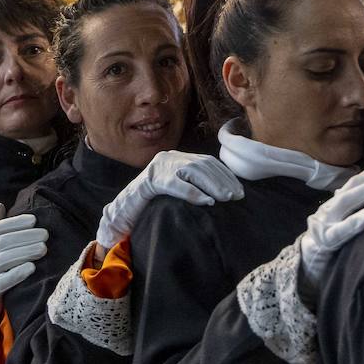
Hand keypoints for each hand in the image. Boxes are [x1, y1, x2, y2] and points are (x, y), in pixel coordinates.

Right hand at [0, 203, 47, 324]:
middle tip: (45, 234)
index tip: (34, 219)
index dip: (15, 223)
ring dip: (25, 252)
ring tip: (43, 249)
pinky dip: (17, 274)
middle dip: (25, 237)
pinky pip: (2, 282)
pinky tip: (32, 268)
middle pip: (1, 243)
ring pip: (2, 260)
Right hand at [96, 151, 243, 251]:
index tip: (239, 190)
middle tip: (236, 196)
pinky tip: (207, 201)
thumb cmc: (154, 200)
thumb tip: (224, 192)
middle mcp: (171, 158)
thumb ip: (194, 183)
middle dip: (222, 180)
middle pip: (203, 165)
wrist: (124, 205)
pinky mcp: (152, 181)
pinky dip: (194, 193)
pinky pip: (176, 185)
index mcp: (178, 157)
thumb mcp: (177, 186)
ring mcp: (160, 167)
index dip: (226, 175)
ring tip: (225, 198)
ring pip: (193, 171)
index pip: (208, 162)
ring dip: (213, 185)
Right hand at [299, 148, 363, 286]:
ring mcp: (326, 222)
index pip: (360, 179)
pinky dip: (357, 219)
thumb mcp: (345, 220)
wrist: (307, 265)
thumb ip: (360, 204)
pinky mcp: (325, 241)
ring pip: (349, 200)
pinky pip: (342, 230)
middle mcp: (332, 207)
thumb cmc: (332, 242)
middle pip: (356, 185)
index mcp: (338, 201)